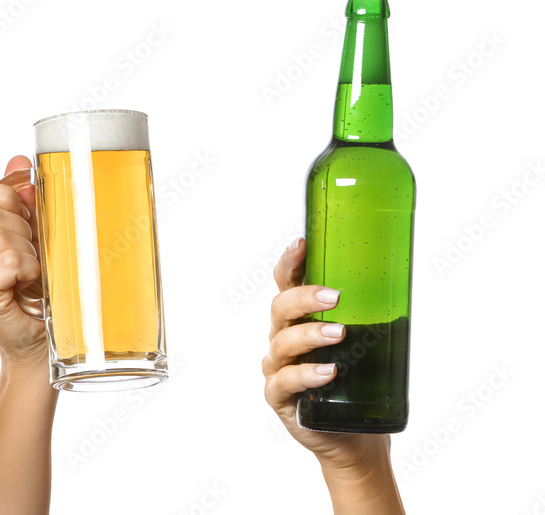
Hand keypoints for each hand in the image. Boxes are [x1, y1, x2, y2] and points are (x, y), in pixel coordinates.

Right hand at [0, 155, 45, 367]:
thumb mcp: (31, 235)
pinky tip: (26, 286)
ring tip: (27, 275)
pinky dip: (28, 268)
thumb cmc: (38, 291)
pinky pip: (9, 258)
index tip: (25, 228)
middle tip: (28, 260)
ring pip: (1, 233)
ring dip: (29, 251)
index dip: (9, 201)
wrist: (41, 343)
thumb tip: (19, 161)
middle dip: (24, 230)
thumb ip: (21, 198)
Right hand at [263, 238, 393, 473]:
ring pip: (282, 343)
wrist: (355, 436)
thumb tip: (403, 281)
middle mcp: (282, 338)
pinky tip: (327, 373)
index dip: (290, 262)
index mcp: (298, 319)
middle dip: (305, 298)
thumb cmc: (359, 385)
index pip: (286, 283)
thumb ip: (371, 315)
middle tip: (336, 297)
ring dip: (310, 334)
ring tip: (339, 334)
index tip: (303, 244)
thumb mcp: (367, 344)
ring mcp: (277, 368)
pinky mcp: (279, 397)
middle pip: (280, 308)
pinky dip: (305, 375)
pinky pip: (285, 382)